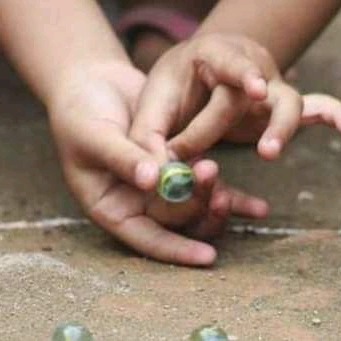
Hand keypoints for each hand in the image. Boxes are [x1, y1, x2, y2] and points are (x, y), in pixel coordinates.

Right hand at [48, 60, 267, 265]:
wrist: (92, 84)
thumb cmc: (80, 113)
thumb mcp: (95, 136)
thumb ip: (124, 158)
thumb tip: (153, 180)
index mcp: (112, 210)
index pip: (147, 240)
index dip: (177, 250)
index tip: (208, 256)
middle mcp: (140, 207)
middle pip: (178, 222)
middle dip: (198, 205)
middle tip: (211, 176)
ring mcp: (163, 192)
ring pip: (198, 209)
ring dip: (217, 202)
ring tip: (230, 190)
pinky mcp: (183, 172)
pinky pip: (211, 190)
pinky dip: (234, 197)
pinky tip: (259, 209)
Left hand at [128, 33, 340, 160]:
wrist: (195, 77)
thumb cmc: (171, 92)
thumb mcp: (151, 108)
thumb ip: (149, 139)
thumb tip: (153, 178)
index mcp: (211, 56)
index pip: (229, 63)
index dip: (243, 75)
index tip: (256, 88)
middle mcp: (248, 69)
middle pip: (263, 92)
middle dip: (259, 124)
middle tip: (265, 152)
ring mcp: (271, 89)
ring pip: (291, 104)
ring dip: (286, 131)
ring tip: (274, 156)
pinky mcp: (283, 109)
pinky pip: (318, 109)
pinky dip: (335, 117)